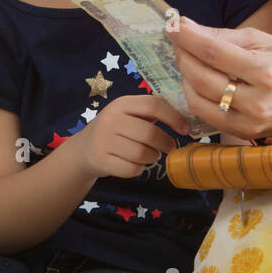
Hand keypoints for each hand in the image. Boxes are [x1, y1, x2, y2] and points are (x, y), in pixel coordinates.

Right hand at [72, 95, 189, 179]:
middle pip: (149, 133)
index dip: (174, 117)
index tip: (186, 129)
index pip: (154, 105)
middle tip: (170, 147)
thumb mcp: (129, 114)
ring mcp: (103, 140)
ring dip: (153, 157)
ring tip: (152, 155)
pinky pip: (131, 169)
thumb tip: (185, 120)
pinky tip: (137, 164)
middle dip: (165, 143)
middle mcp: (111, 119)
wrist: (84, 149)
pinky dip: (140, 169)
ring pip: (141, 153)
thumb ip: (152, 113)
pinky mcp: (100, 160)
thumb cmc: (117, 130)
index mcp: (122, 103)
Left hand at [166, 16, 271, 139]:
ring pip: (198, 101)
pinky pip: (207, 116)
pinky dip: (196, 97)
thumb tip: (190, 29)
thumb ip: (226, 37)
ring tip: (187, 60)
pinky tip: (197, 81)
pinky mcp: (245, 134)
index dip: (188, 38)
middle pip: (201, 78)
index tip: (173, 26)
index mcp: (265, 71)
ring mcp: (250, 122)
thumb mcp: (266, 41)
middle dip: (183, 56)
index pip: (214, 53)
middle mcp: (257, 100)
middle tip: (179, 41)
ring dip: (185, 78)